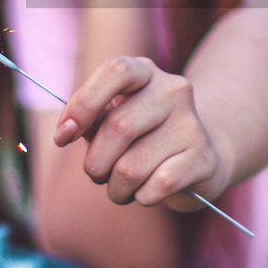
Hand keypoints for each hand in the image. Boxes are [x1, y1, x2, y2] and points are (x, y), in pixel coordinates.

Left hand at [54, 56, 230, 211]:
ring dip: (116, 188)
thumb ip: (91, 120)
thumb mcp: (113, 121)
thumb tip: (68, 130)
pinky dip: (143, 197)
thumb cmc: (143, 140)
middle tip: (97, 174)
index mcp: (145, 72)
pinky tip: (148, 192)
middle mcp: (173, 90)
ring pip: (132, 166)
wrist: (199, 160)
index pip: (115, 70)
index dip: (83, 103)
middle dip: (95, 163)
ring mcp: (191, 124)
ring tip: (122, 188)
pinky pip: (159, 185)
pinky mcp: (203, 158)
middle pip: (118, 127)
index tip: (64, 136)